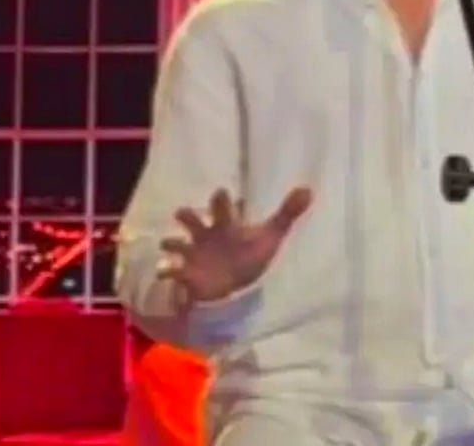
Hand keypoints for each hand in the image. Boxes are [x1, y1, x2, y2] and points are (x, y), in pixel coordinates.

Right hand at [159, 186, 311, 302]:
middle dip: (188, 217)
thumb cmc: (249, 252)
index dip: (221, 200)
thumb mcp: (271, 234)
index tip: (222, 193)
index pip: (223, 207)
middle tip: (184, 214)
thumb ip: (287, 213)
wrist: (233, 283)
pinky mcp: (186, 274)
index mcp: (226, 224)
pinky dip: (166, 272)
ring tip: (167, 244)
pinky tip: (165, 273)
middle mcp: (206, 234)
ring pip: (176, 243)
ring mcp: (193, 253)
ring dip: (171, 243)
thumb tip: (309, 190)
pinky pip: (171, 271)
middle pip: (193, 220)